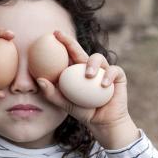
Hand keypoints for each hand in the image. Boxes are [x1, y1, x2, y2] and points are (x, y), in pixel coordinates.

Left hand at [37, 31, 138, 147]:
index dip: (63, 43)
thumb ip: (52, 94)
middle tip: (62, 38)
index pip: (68, 55)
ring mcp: (104, 71)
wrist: (103, 123)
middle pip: (81, 51)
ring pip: (98, 58)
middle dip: (71, 42)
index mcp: (77, 72)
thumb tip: (40, 80)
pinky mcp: (117, 76)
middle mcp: (90, 68)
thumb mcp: (65, 104)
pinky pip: (113, 70)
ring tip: (88, 76)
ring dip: (92, 64)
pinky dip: (108, 76)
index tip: (53, 34)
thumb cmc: (84, 112)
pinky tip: (104, 85)